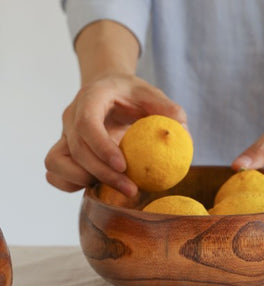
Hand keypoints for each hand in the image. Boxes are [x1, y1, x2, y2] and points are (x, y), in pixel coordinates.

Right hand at [45, 74, 186, 194]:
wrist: (109, 90)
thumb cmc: (131, 94)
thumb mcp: (151, 94)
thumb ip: (168, 109)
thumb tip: (181, 127)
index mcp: (91, 98)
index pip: (87, 123)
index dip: (101, 147)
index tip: (123, 167)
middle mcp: (72, 117)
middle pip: (77, 150)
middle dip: (103, 174)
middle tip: (132, 190)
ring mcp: (65, 135)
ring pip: (56, 163)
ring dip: (83, 180)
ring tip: (114, 186)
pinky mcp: (65, 151)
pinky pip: (55, 173)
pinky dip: (72, 184)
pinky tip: (99, 187)